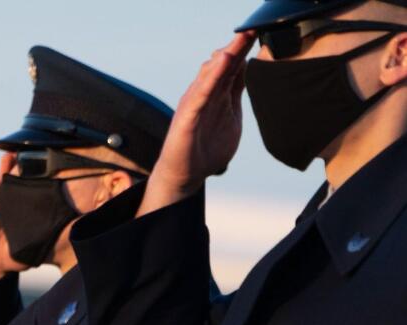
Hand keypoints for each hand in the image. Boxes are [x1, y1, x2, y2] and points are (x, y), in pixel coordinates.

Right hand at [138, 32, 255, 216]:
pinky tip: (222, 65)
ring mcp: (194, 104)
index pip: (232, 67)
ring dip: (226, 56)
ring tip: (240, 39)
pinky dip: (210, 78)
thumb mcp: (231, 118)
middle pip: (222, 65)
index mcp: (217, 95)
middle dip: (237, 46)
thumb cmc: (206, 149)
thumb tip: (249, 71)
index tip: (260, 32)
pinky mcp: (186, 117)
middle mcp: (204, 95)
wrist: (185, 175)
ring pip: (210, 75)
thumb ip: (237, 95)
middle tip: (252, 28)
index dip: (245, 50)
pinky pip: (200, 94)